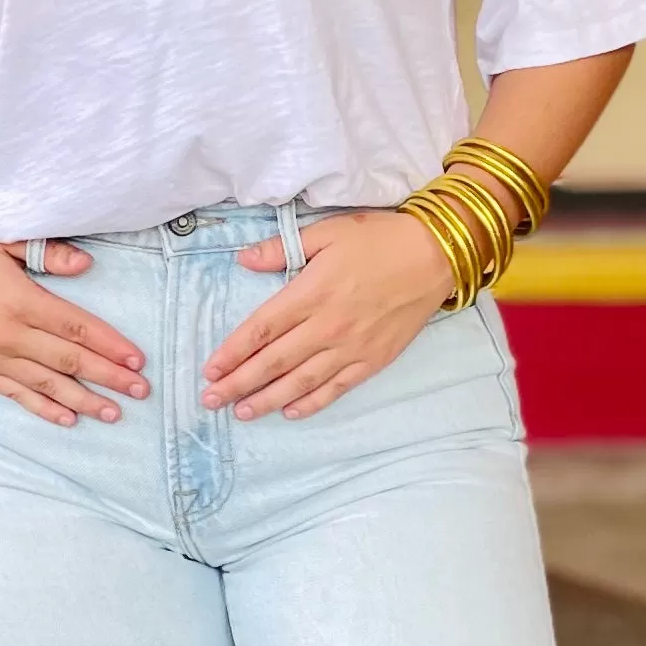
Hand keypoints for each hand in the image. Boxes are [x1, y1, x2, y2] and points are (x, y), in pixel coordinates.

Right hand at [0, 213, 147, 425]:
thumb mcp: (5, 238)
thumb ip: (48, 253)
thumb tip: (87, 266)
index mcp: (19, 300)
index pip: (76, 327)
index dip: (110, 345)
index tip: (138, 360)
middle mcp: (7, 334)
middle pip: (69, 361)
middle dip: (108, 377)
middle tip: (141, 390)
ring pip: (47, 385)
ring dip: (84, 400)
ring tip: (114, 413)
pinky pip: (17, 395)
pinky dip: (44, 408)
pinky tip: (70, 419)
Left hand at [201, 210, 454, 419]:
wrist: (435, 256)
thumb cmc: (379, 239)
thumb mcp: (327, 232)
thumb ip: (281, 249)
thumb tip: (243, 259)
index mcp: (311, 293)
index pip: (261, 329)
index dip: (232, 352)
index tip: (209, 370)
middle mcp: (327, 326)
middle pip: (273, 362)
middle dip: (239, 384)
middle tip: (211, 401)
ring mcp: (351, 347)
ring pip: (301, 381)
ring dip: (268, 399)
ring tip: (242, 412)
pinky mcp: (373, 360)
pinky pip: (336, 388)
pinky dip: (312, 403)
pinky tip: (290, 412)